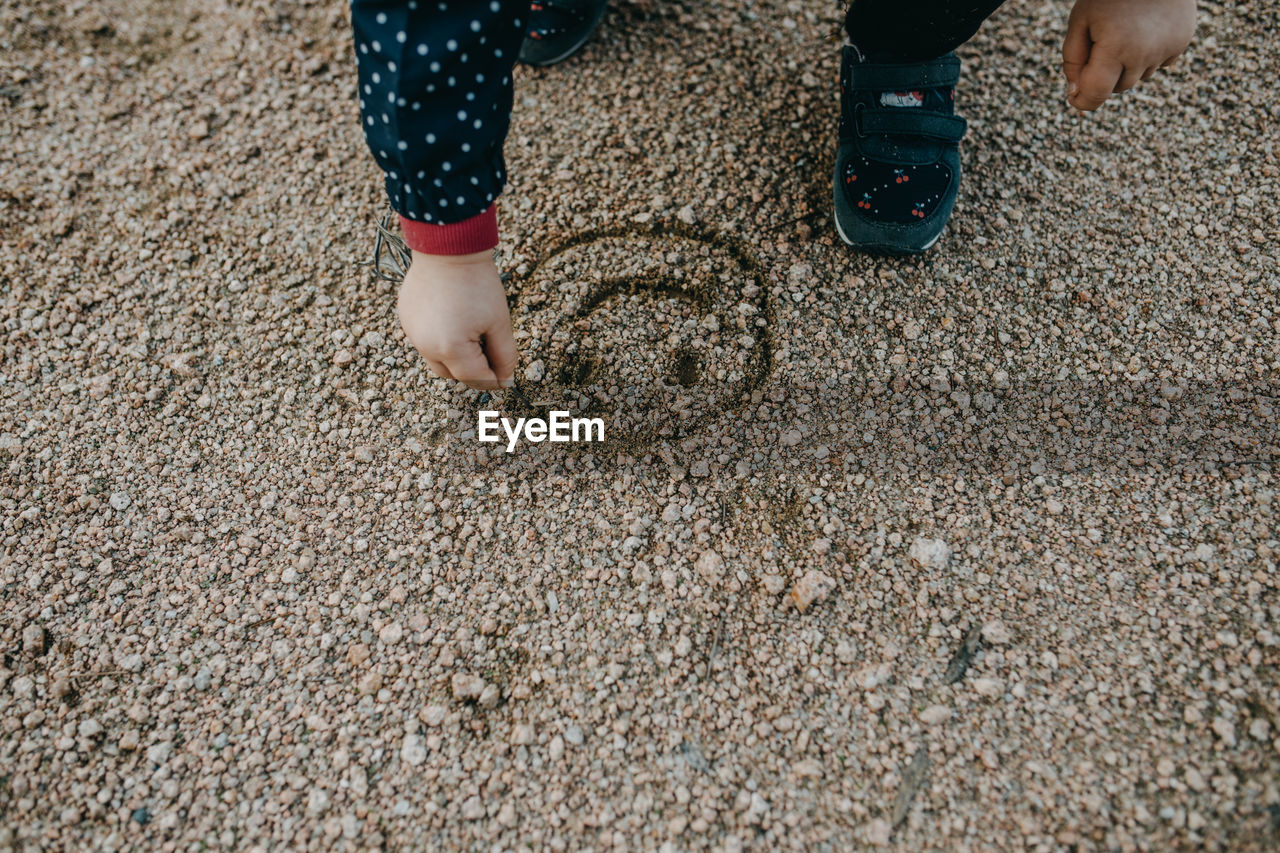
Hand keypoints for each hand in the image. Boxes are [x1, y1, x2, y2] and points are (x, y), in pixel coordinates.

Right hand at [397, 249, 516, 388]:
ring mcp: (412, 333)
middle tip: (491, 350)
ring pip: (437, 360)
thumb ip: (504, 356)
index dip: (495, 380)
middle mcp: (426, 346)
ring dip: (456, 357)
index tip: (507, 376)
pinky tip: (454, 318)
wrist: (448, 247)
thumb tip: (505, 380)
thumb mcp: (499, 322)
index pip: (476, 379)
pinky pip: (425, 341)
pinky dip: (440, 339)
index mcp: (451, 348)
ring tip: (472, 331)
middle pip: (455, 375)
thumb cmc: (477, 283)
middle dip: (475, 370)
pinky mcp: (406, 319)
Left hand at [1062, 0, 1195, 110]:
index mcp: (1115, 47)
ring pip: (1138, 76)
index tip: (1074, 99)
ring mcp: (1167, 48)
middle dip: (1105, 75)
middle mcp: (1144, 53)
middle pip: (1117, 87)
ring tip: (1125, 31)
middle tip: (1102, 43)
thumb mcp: (1081, 20)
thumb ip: (1073, 58)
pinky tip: (1145, 30)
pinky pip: (1158, 63)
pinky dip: (1148, 54)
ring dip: (1127, 64)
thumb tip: (1075, 92)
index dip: (1083, 101)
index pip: (1096, 94)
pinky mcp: (1181, 42)